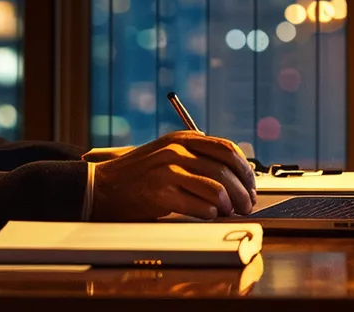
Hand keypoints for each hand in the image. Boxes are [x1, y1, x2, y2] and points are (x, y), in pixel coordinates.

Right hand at [89, 130, 257, 220]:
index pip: (227, 149)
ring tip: (228, 212)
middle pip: (226, 170)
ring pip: (217, 189)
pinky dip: (210, 213)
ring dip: (229, 205)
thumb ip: (197, 157)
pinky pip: (200, 206)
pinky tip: (209, 215)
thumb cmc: (138, 174)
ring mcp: (168, 170)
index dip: (245, 170)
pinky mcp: (160, 193)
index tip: (251, 185)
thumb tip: (235, 176)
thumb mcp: (168, 153)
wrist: (102, 186)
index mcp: (182, 138)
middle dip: (243, 191)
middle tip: (247, 205)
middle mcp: (177, 150)